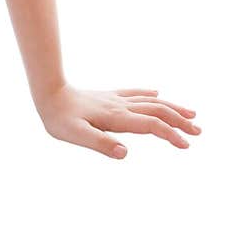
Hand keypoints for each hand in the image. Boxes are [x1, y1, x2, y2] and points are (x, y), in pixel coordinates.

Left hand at [36, 83, 200, 158]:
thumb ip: (100, 143)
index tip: (186, 145)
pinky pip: (135, 93)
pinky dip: (150, 95)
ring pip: (151, 101)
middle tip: (199, 131)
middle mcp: (120, 106)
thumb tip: (124, 153)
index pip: (151, 125)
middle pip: (158, 111)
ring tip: (190, 114)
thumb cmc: (59, 118)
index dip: (171, 134)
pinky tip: (157, 93)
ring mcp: (115, 99)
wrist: (47, 93)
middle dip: (180, 121)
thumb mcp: (76, 135)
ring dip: (172, 107)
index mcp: (116, 118)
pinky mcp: (108, 96)